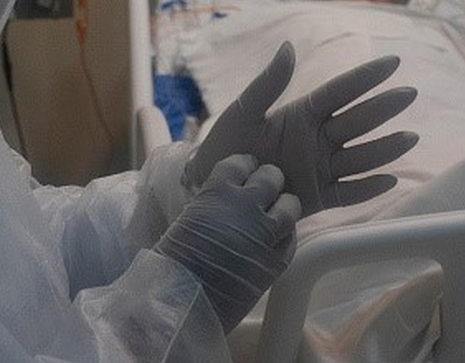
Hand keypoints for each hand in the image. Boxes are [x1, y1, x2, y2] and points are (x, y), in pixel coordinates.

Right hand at [155, 155, 300, 332]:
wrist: (183, 302)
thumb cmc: (173, 263)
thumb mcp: (187, 219)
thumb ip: (210, 204)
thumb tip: (221, 201)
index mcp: (217, 192)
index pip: (241, 162)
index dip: (245, 165)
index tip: (246, 170)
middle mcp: (246, 206)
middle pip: (271, 177)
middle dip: (269, 181)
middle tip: (265, 190)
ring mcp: (265, 234)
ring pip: (291, 206)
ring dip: (284, 206)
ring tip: (276, 213)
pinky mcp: (276, 261)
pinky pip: (291, 240)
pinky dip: (286, 237)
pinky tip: (276, 240)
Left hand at [186, 41, 417, 215]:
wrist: (212, 187)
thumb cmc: (226, 148)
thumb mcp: (242, 114)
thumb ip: (266, 85)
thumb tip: (289, 47)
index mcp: (302, 115)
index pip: (340, 92)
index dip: (365, 77)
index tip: (392, 62)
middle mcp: (318, 140)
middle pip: (357, 122)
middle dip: (383, 108)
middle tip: (409, 93)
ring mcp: (321, 169)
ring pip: (360, 157)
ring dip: (384, 148)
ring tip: (409, 138)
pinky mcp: (318, 198)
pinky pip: (349, 192)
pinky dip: (368, 188)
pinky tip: (389, 180)